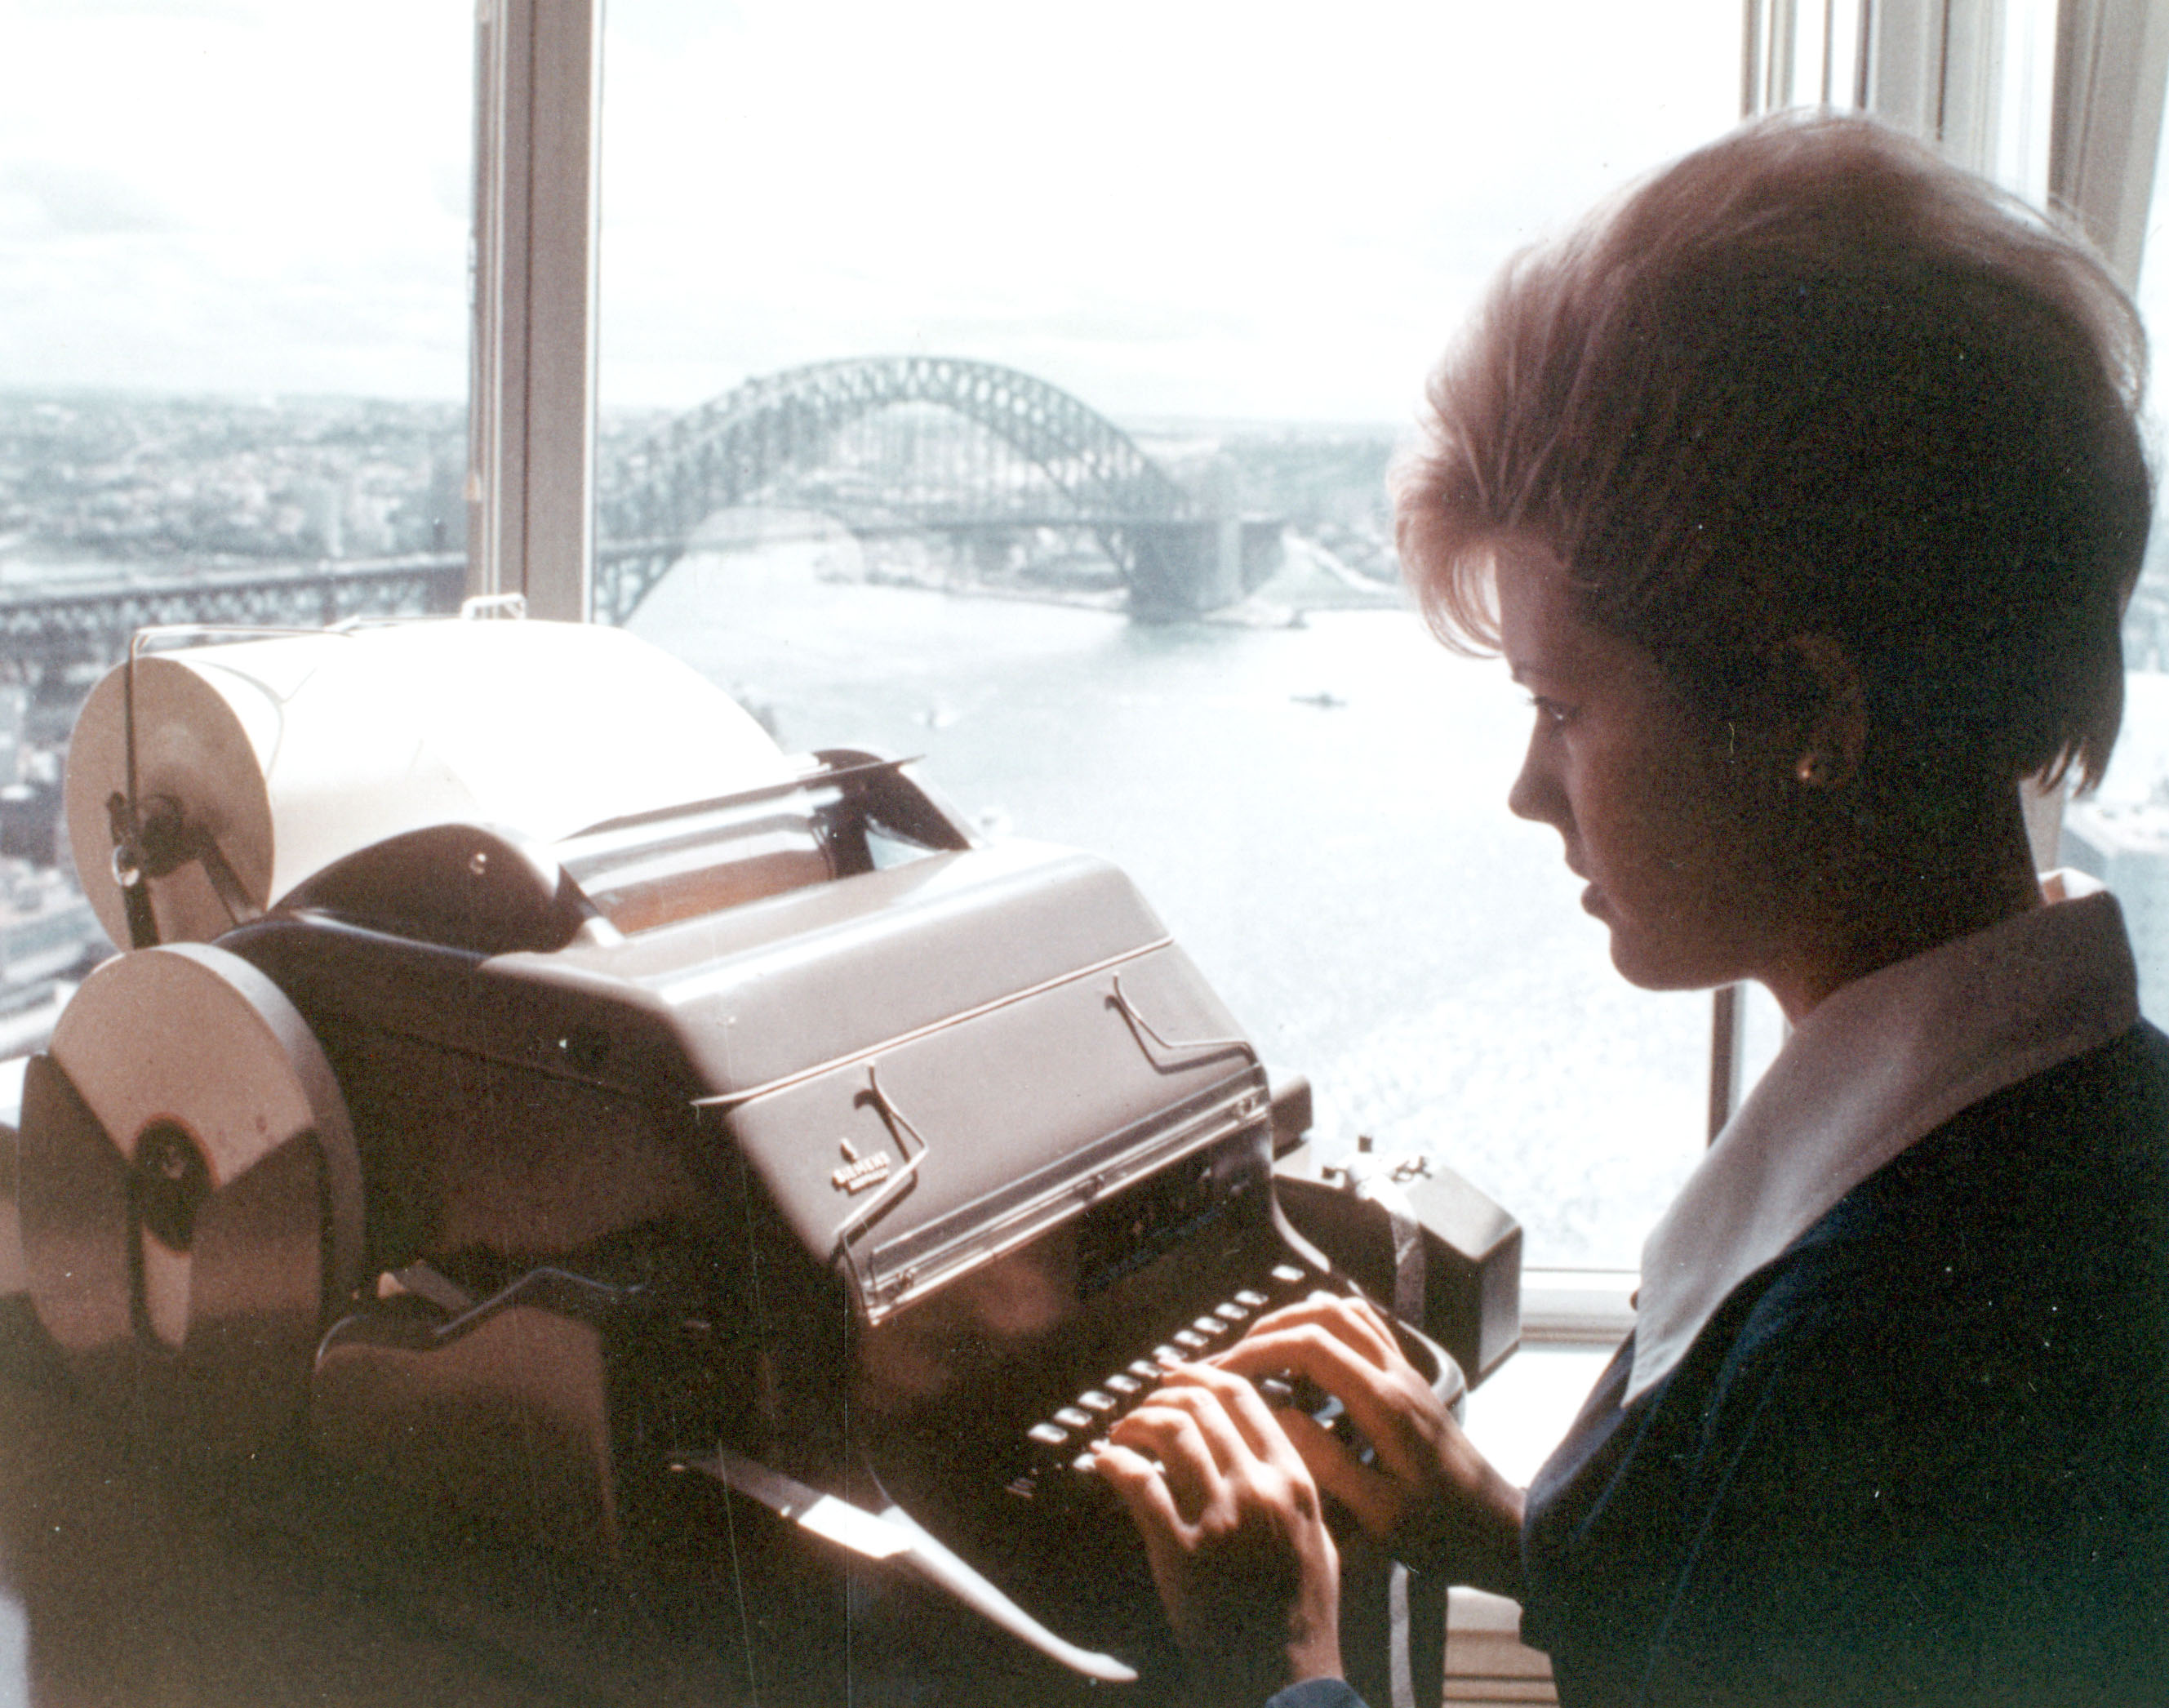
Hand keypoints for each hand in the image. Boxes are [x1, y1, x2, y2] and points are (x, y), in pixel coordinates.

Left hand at [1096, 1362, 1344, 1705]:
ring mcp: (1218, 1518)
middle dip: (1165, 1392)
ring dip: (1136, 1420)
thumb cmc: (1301, 1614)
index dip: (1205, 1375)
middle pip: (1202, 1405)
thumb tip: (1258, 1446)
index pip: (1245, 1398)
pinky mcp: (1179, 1549)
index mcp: (1294, 1481)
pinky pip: (1137, 1481)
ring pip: (1169, 1431)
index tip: (1182, 1376)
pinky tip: (1105, 1461)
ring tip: (1123, 1429)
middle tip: (1146, 1399)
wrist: (1283, 1677)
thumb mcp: (1318, 1538)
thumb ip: (1293, 1488)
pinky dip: (1114, 1461)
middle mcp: (1258, 1489)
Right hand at [1215, 1293, 1525, 1596]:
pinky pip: (1365, 1327)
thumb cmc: (1442, 1535)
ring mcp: (1407, 1373)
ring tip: (1263, 1355)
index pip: (1312, 1344)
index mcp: (1386, 1405)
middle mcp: (1397, 1375)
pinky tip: (1306, 1358)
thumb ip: (1328, 1463)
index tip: (1223, 1373)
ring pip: (1346, 1311)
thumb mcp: (1380, 1515)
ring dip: (1297, 1321)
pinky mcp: (1410, 1381)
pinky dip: (1326, 1326)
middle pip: (1324, 1314)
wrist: (1500, 1533)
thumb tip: (1278, 1417)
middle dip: (1269, 1330)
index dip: (1259, 1350)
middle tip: (1232, 1363)